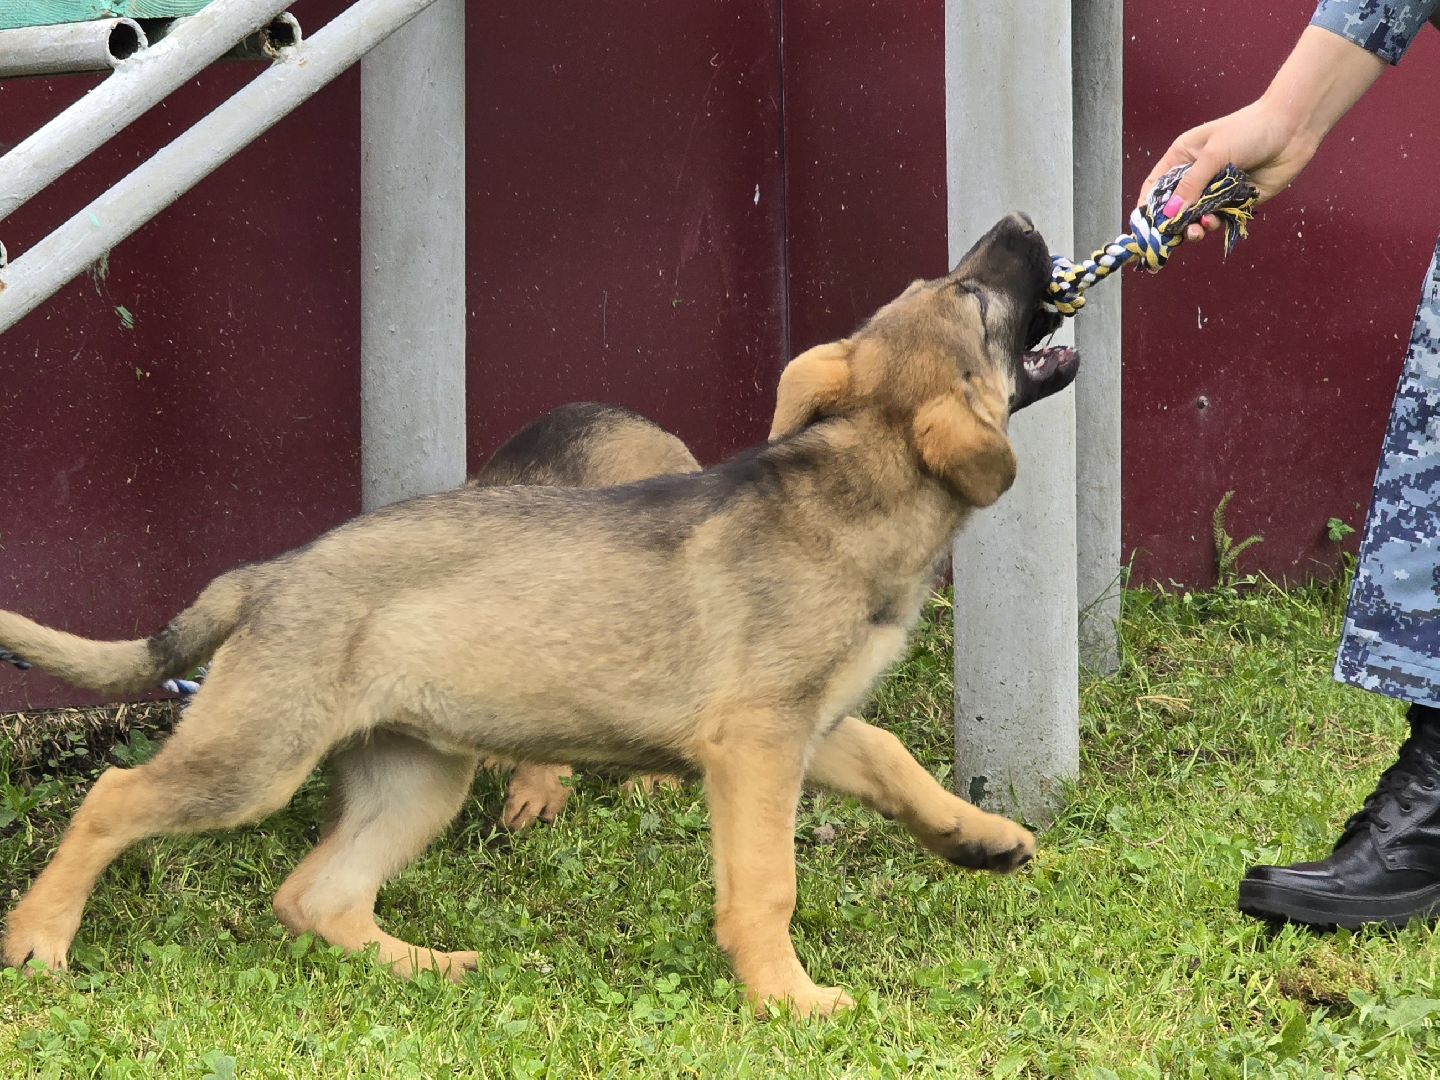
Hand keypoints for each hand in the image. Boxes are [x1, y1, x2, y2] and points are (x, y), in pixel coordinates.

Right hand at [1135, 26, 1385, 244]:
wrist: (1292, 129)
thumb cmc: (1249, 130)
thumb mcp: (1213, 154)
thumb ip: (1191, 186)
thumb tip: (1169, 214)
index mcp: (1183, 158)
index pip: (1155, 186)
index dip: (1147, 206)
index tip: (1145, 226)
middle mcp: (1196, 176)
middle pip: (1173, 208)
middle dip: (1172, 224)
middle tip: (1175, 235)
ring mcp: (1216, 191)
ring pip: (1195, 218)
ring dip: (1193, 228)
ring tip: (1198, 230)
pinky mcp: (1236, 201)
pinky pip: (1218, 220)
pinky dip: (1213, 225)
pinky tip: (1214, 222)